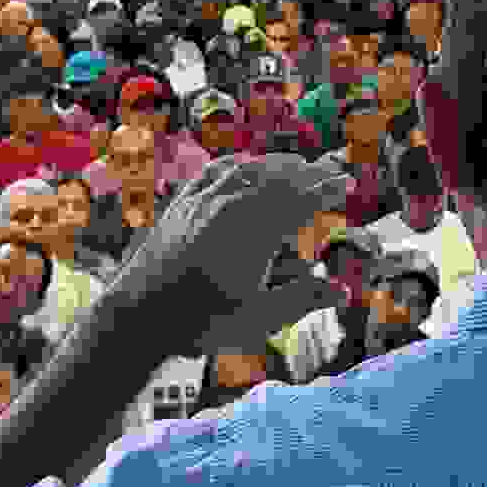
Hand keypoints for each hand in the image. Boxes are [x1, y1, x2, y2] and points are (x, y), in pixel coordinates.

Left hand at [103, 155, 348, 347]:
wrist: (139, 316)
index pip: (301, 198)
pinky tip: (242, 164)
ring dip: (276, 164)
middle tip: (331, 167)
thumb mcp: (258, 319)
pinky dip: (236, 164)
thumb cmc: (202, 321)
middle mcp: (231, 205)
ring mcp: (203, 201)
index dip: (327, 188)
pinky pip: (213, 173)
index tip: (347, 183)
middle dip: (308, 171)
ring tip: (297, 165)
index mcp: (256, 229)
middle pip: (278, 177)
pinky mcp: (181, 204)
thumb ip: (301, 300)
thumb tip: (340, 290)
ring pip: (247, 169)